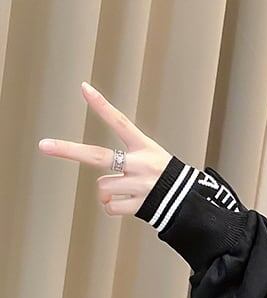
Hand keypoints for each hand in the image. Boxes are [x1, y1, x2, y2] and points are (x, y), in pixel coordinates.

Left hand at [38, 81, 171, 217]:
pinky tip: (128, 204)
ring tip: (127, 191)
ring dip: (110, 191)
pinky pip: (111, 207)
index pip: (121, 122)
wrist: (189, 202)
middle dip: (70, 151)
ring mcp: (140, 185)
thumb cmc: (166, 178)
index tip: (83, 88)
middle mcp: (141, 165)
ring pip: (104, 186)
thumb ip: (125, 167)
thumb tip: (102, 189)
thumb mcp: (153, 159)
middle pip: (99, 156)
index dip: (102, 106)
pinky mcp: (140, 205)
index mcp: (145, 148)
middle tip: (44, 146)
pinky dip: (113, 207)